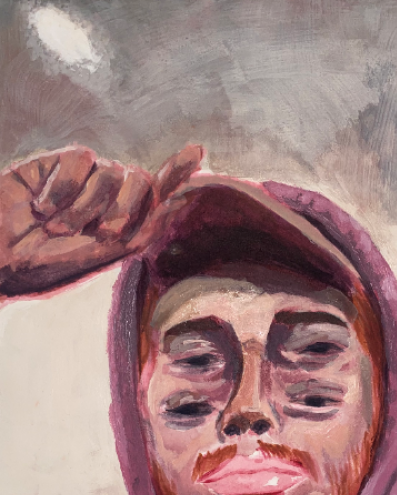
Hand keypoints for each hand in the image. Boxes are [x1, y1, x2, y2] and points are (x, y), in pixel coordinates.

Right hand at [0, 144, 202, 295]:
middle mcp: (109, 196)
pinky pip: (82, 159)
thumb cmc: (49, 263)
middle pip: (142, 181)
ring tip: (57, 225)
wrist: (1, 257)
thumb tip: (176, 202)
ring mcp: (86, 178)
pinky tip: (41, 205)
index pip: (156, 193)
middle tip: (94, 234)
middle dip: (122, 211)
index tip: (196, 150)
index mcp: (123, 220)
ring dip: (85, 207)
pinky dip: (64, 189)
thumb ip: (142, 228)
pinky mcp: (60, 162)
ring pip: (113, 171)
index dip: (176, 171)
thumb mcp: (104, 254)